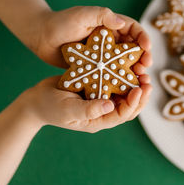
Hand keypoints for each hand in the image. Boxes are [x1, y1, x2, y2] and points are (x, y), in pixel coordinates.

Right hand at [16, 75, 151, 132]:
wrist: (36, 100)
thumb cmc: (49, 107)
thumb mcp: (67, 109)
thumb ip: (88, 109)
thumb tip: (111, 106)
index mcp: (98, 120)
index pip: (122, 114)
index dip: (134, 103)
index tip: (140, 89)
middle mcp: (103, 111)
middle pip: (129, 106)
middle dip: (140, 94)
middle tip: (148, 79)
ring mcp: (101, 100)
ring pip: (124, 94)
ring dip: (134, 83)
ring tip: (142, 71)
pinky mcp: (97, 88)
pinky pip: (114, 83)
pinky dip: (122, 75)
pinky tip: (127, 64)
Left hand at [35, 6, 151, 71]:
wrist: (40, 37)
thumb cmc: (59, 23)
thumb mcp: (81, 15)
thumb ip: (101, 15)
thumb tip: (122, 22)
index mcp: (110, 24)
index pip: (134, 29)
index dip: (143, 38)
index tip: (147, 49)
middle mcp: (110, 38)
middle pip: (133, 48)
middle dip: (142, 58)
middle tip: (144, 68)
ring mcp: (103, 53)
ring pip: (124, 62)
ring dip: (132, 71)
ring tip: (137, 80)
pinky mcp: (96, 66)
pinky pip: (110, 72)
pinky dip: (118, 80)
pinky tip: (121, 88)